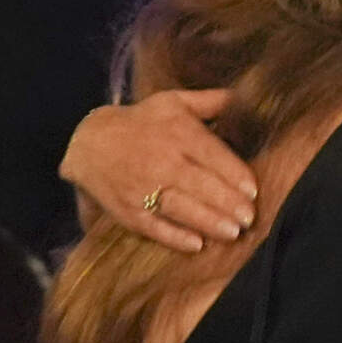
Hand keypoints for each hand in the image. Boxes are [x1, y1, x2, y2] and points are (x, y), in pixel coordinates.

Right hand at [58, 89, 258, 252]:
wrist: (88, 142)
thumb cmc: (141, 122)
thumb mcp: (173, 102)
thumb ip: (210, 101)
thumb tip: (244, 97)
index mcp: (177, 133)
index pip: (212, 155)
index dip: (235, 175)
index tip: (253, 191)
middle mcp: (161, 160)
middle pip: (201, 185)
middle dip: (228, 203)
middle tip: (249, 218)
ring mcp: (143, 187)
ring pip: (181, 208)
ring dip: (209, 222)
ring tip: (232, 233)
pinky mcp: (129, 210)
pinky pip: (154, 226)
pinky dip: (175, 237)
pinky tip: (197, 245)